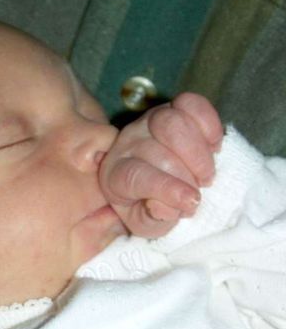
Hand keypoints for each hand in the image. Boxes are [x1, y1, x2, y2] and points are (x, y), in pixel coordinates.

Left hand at [99, 93, 223, 237]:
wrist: (161, 183)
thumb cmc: (150, 206)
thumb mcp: (148, 224)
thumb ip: (154, 219)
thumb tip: (165, 207)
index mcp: (115, 176)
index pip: (136, 176)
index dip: (166, 188)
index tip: (192, 201)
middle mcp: (126, 144)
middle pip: (158, 149)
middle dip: (187, 174)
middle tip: (200, 189)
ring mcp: (148, 121)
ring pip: (172, 123)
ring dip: (198, 152)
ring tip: (206, 174)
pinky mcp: (171, 107)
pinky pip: (190, 104)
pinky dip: (208, 124)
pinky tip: (213, 147)